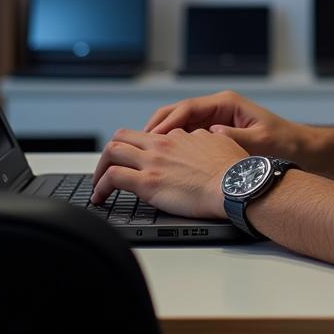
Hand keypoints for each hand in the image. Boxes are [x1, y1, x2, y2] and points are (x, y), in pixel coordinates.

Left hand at [90, 126, 247, 217]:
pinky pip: (112, 177)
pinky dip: (100, 187)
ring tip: (98, 186)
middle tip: (108, 169)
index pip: (151, 137)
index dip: (141, 150)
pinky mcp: (147, 182)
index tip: (139, 163)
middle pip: (123, 137)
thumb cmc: (233, 170)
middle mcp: (162, 144)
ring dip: (100, 168)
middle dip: (112, 152)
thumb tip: (205, 136)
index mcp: (179, 136)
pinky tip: (100, 197)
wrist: (234, 185)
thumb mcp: (221, 143)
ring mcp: (152, 161)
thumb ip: (206, 139)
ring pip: (112, 151)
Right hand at [144, 90, 309, 163]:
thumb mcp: (260, 142)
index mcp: (226, 103)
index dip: (168, 123)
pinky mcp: (216, 132)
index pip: (187, 108)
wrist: (300, 149)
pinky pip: (188, 136)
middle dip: (157, 127)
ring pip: (180, 125)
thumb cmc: (283, 143)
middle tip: (138, 144)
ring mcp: (215, 119)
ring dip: (163, 137)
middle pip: (178, 113)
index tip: (153, 137)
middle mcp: (218, 108)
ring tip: (144, 153)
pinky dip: (174, 145)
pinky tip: (164, 159)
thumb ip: (233, 138)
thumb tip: (210, 137)